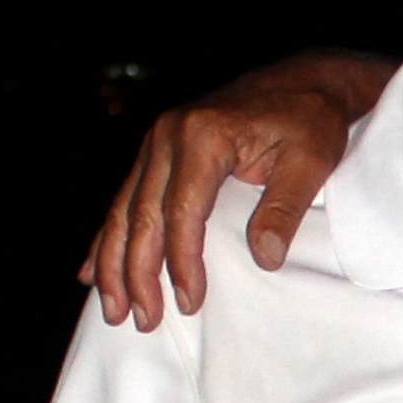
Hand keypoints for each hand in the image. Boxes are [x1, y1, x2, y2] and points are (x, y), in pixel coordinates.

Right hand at [81, 64, 378, 328]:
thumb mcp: (310, 160)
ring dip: (114, 264)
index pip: (182, 212)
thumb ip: (285, 207)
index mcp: (203, 136)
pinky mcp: (157, 151)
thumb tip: (266, 258)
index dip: (182, 262)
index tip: (191, 303)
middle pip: (142, 216)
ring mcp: (157, 142)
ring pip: (123, 210)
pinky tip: (92, 272)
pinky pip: (125, 199)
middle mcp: (168, 135)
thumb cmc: (310, 120)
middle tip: (144, 322)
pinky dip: (108, 238)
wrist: (303, 81)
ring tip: (113, 312)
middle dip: (138, 274)